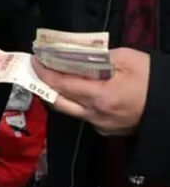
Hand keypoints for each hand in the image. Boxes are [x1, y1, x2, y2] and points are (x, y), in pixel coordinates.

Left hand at [33, 48, 149, 135]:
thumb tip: (75, 55)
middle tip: (39, 68)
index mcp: (100, 97)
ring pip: (70, 110)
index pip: (61, 85)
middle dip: (44, 84)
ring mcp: (101, 126)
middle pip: (58, 102)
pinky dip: (76, 102)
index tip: (34, 60)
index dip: (43, 72)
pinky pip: (84, 115)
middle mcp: (95, 116)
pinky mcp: (108, 131)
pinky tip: (77, 89)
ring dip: (59, 93)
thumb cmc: (153, 80)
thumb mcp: (126, 58)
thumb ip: (97, 57)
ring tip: (55, 76)